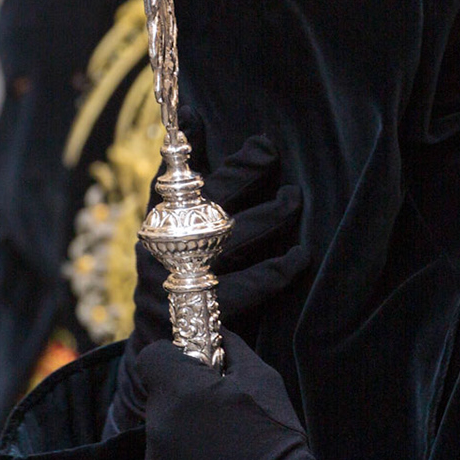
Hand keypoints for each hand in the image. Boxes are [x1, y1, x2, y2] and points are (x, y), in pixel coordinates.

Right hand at [111, 134, 307, 432]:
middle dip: (243, 175)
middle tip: (277, 161)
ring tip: (294, 201)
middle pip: (204, 201)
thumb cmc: (180, 267)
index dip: (203, 149)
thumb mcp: (180, 219)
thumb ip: (192, 171)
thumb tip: (191, 110)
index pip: (177, 175)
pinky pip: (247, 287)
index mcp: (160, 218)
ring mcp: (178, 279)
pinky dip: (278, 269)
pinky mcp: (199, 312)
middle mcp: (164, 244)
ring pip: (229, 239)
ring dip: (269, 217)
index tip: (244, 136)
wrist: (162, 349)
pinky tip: (299, 256)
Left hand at [139, 332, 338, 459]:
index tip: (193, 372)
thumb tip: (217, 331)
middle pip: (160, 401)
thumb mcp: (263, 380)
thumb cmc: (275, 439)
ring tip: (222, 457)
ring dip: (184, 441)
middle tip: (220, 421)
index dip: (172, 361)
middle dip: (183, 405)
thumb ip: (232, 348)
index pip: (152, 358)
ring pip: (162, 439)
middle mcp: (159, 424)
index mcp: (181, 390)